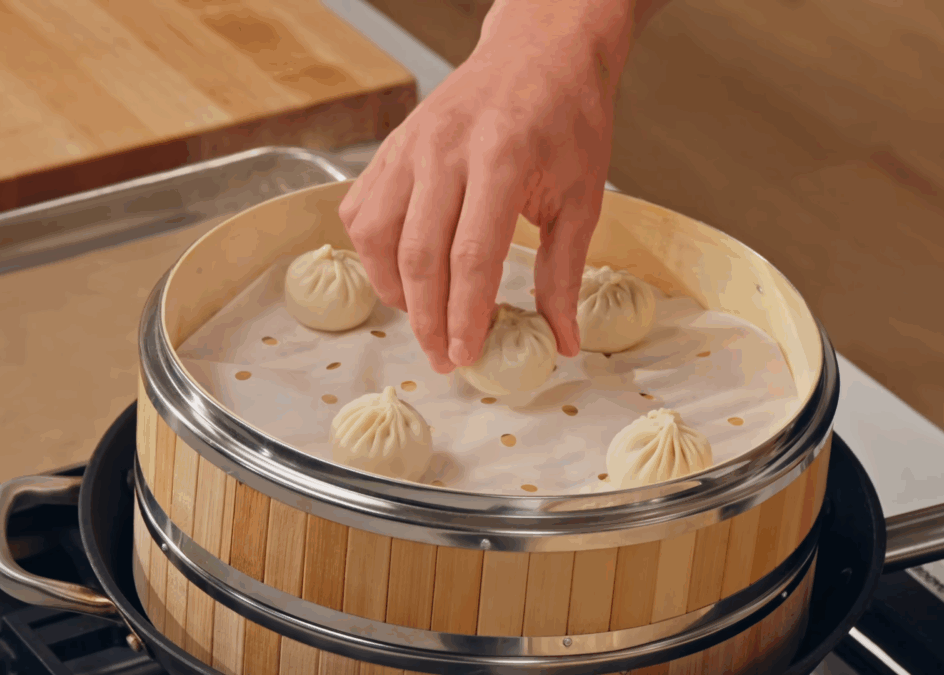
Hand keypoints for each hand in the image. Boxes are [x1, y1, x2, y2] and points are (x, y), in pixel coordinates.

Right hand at [338, 0, 642, 372]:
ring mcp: (410, 145)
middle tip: (442, 357)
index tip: (465, 355)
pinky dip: (373, 252)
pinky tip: (401, 272)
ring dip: (394, 288)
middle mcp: (445, 149)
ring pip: (377, 235)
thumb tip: (562, 342)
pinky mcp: (391, 146)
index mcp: (502, 157)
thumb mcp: (582, 197)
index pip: (472, 255)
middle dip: (426, 318)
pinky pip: (361, 210)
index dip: (464, 314)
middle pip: (419, 253)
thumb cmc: (567, 121)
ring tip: (423, 315)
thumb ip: (564, 273)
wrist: (540, 51)